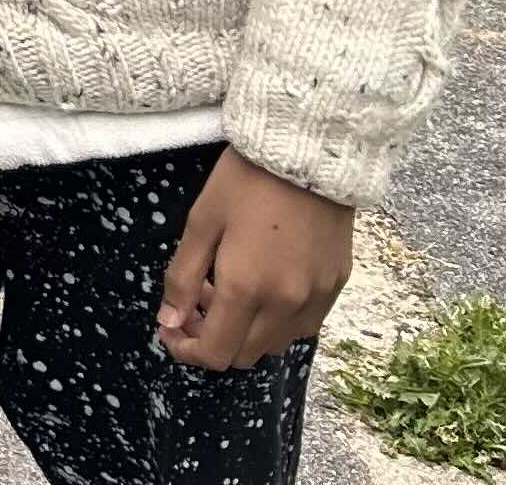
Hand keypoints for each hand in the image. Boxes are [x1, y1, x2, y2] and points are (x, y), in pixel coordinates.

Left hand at [156, 148, 351, 370]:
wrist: (307, 151)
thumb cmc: (245, 180)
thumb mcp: (201, 222)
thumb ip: (182, 276)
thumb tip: (169, 321)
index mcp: (246, 289)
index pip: (216, 353)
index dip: (187, 350)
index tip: (171, 328)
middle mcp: (286, 304)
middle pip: (245, 354)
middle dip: (212, 339)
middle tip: (193, 302)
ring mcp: (317, 298)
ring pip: (275, 344)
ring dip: (245, 331)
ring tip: (225, 289)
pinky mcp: (336, 286)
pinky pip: (303, 325)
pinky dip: (276, 321)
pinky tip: (262, 287)